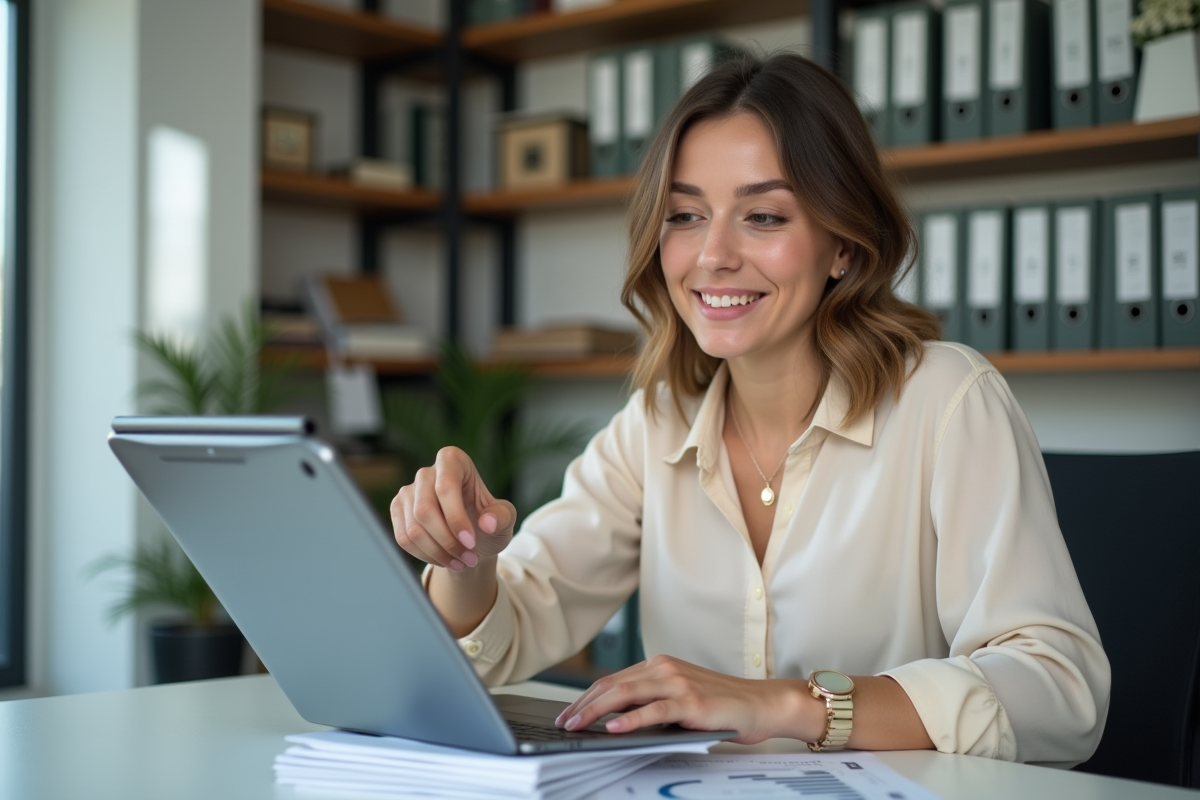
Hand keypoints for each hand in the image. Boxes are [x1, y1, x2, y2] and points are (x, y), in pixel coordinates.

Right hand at [391, 446, 515, 571]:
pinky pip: (404, 539)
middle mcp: (426, 472)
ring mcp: (408, 491)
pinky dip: (425, 556)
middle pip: (425, 510)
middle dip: (447, 541)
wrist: (471, 538)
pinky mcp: (398, 510)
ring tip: (461, 563)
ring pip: (413, 528)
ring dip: (438, 553)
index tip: (471, 542)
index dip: (456, 518)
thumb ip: (502, 517)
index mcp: (453, 460)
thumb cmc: (488, 521)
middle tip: (469, 559)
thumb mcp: (505, 518)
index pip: (445, 487)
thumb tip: (488, 522)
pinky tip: (444, 560)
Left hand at [554, 655, 815, 744]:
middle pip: (612, 685)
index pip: (613, 680)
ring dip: (596, 711)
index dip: (586, 697)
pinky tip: (613, 728)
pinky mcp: (691, 702)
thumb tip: (613, 720)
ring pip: (626, 694)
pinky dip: (630, 719)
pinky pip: (654, 710)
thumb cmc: (721, 705)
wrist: (761, 704)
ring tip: (577, 725)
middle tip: (563, 722)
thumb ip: (651, 703)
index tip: (568, 713)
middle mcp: (665, 668)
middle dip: (582, 705)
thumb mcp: (679, 700)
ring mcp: (678, 682)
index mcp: (659, 665)